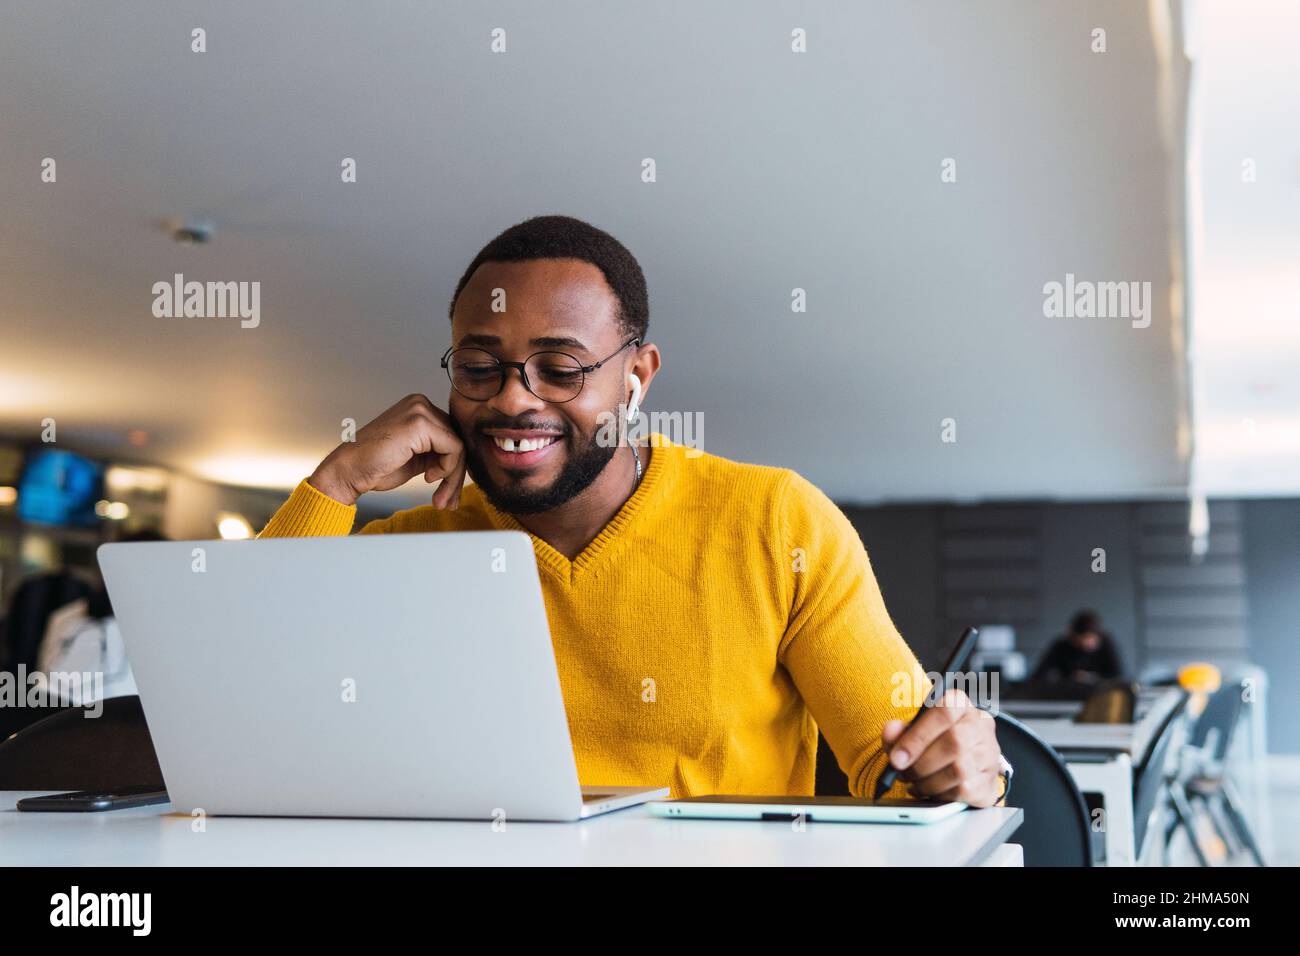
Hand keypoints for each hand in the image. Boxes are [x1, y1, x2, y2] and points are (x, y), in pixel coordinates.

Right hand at [309, 394, 466, 508]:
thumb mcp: (416, 457)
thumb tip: (463, 464)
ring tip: (441, 498)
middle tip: (448, 501)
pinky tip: (428, 478)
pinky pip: (453, 449)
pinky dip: (446, 469)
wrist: (350, 471)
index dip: (454, 466)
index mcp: (419, 409)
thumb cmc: (376, 466)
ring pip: (458, 446)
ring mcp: (420, 411)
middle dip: (455, 475)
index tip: (448, 491)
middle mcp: (421, 404)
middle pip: (457, 440)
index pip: (452, 436)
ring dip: (452, 478)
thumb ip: (437, 453)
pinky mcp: (420, 424)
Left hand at [880, 688, 1002, 806]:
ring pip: (960, 770)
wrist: (959, 760)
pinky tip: (929, 791)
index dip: (918, 736)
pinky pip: (965, 791)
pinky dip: (940, 794)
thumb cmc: (933, 740)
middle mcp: (980, 726)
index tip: (897, 757)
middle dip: (921, 764)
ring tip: (913, 782)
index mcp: (960, 704)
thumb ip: (898, 730)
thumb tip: (890, 731)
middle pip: (954, 744)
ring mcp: (989, 755)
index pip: (944, 712)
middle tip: (903, 772)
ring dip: (928, 782)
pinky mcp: (990, 783)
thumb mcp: (912, 730)